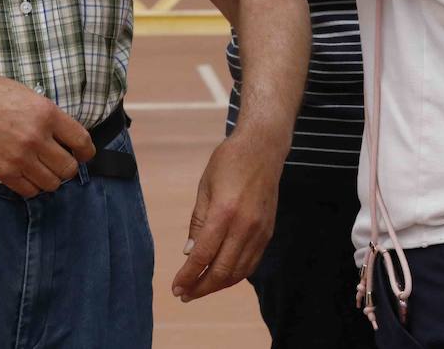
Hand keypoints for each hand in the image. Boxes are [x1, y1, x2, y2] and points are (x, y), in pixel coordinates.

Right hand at [0, 72, 95, 198]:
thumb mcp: (26, 92)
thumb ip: (46, 112)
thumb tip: (61, 130)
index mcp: (47, 113)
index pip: (81, 141)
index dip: (86, 152)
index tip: (83, 154)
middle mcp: (38, 138)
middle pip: (69, 168)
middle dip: (68, 167)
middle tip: (59, 162)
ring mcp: (21, 157)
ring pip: (52, 183)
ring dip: (51, 178)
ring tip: (43, 170)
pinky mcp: (4, 171)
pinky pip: (29, 191)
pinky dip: (32, 187)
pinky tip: (28, 176)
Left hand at [172, 133, 283, 301]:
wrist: (262, 148)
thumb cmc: (229, 163)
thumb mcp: (205, 188)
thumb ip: (198, 222)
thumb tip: (190, 253)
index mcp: (224, 213)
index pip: (203, 255)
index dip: (188, 276)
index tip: (176, 288)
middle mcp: (245, 226)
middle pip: (222, 271)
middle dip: (201, 287)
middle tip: (185, 294)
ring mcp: (260, 231)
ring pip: (239, 272)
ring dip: (218, 285)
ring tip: (200, 288)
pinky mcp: (268, 232)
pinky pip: (251, 263)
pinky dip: (236, 275)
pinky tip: (222, 276)